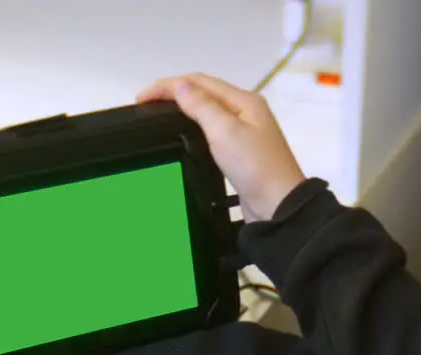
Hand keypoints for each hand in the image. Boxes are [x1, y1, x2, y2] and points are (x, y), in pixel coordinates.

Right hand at [138, 73, 306, 221]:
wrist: (278, 206)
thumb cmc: (254, 166)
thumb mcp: (224, 131)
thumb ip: (201, 105)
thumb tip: (179, 85)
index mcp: (244, 100)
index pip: (199, 81)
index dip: (168, 85)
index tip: (141, 98)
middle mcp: (246, 111)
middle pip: (204, 92)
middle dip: (174, 92)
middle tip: (146, 105)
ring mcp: (245, 131)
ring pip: (208, 110)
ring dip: (183, 108)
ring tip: (160, 115)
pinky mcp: (241, 152)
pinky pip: (213, 130)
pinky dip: (193, 126)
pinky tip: (184, 134)